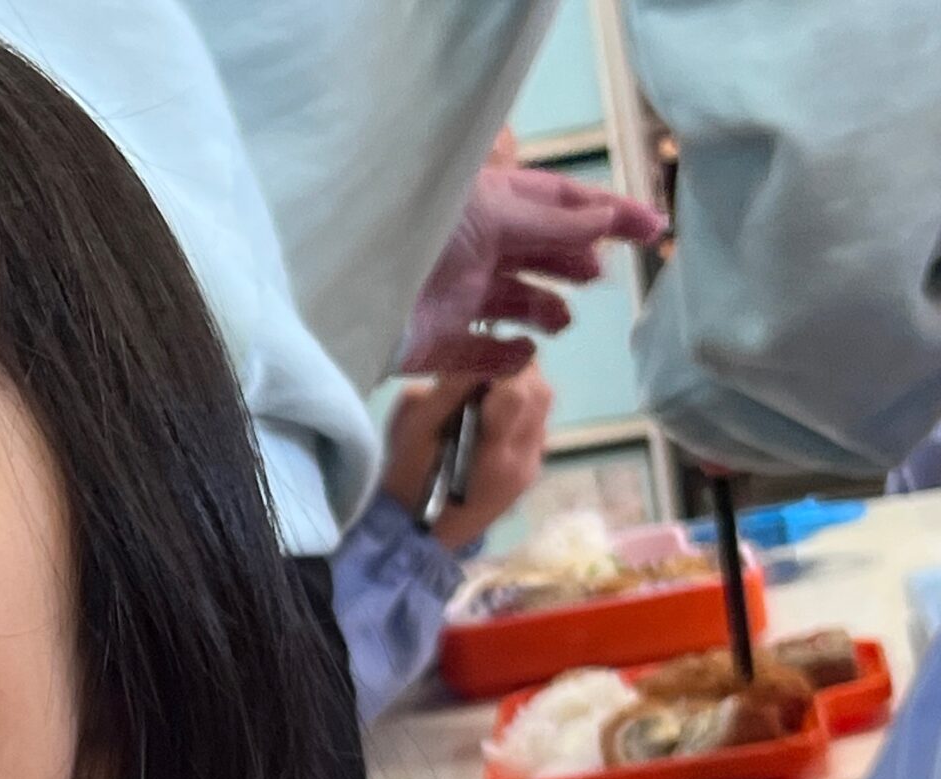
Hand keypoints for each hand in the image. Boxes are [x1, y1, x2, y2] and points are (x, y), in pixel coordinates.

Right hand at [380, 366, 553, 550]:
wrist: (416, 537)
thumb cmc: (406, 481)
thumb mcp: (412, 430)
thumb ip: (446, 389)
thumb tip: (473, 349)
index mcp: (491, 451)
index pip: (517, 387)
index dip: (503, 359)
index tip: (483, 346)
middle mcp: (522, 459)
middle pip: (540, 392)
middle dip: (517, 369)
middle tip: (487, 365)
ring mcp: (531, 467)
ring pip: (544, 407)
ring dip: (522, 388)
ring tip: (491, 390)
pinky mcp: (531, 473)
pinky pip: (538, 426)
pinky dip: (523, 411)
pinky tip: (496, 419)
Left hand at [402, 166, 664, 378]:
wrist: (343, 289)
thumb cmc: (415, 232)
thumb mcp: (493, 214)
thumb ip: (552, 222)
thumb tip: (604, 223)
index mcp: (485, 203)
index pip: (558, 203)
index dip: (607, 215)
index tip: (653, 229)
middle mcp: (469, 247)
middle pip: (537, 251)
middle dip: (573, 261)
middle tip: (599, 275)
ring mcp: (450, 296)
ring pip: (511, 301)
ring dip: (544, 310)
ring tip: (560, 320)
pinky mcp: (430, 345)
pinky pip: (477, 354)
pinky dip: (504, 357)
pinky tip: (524, 355)